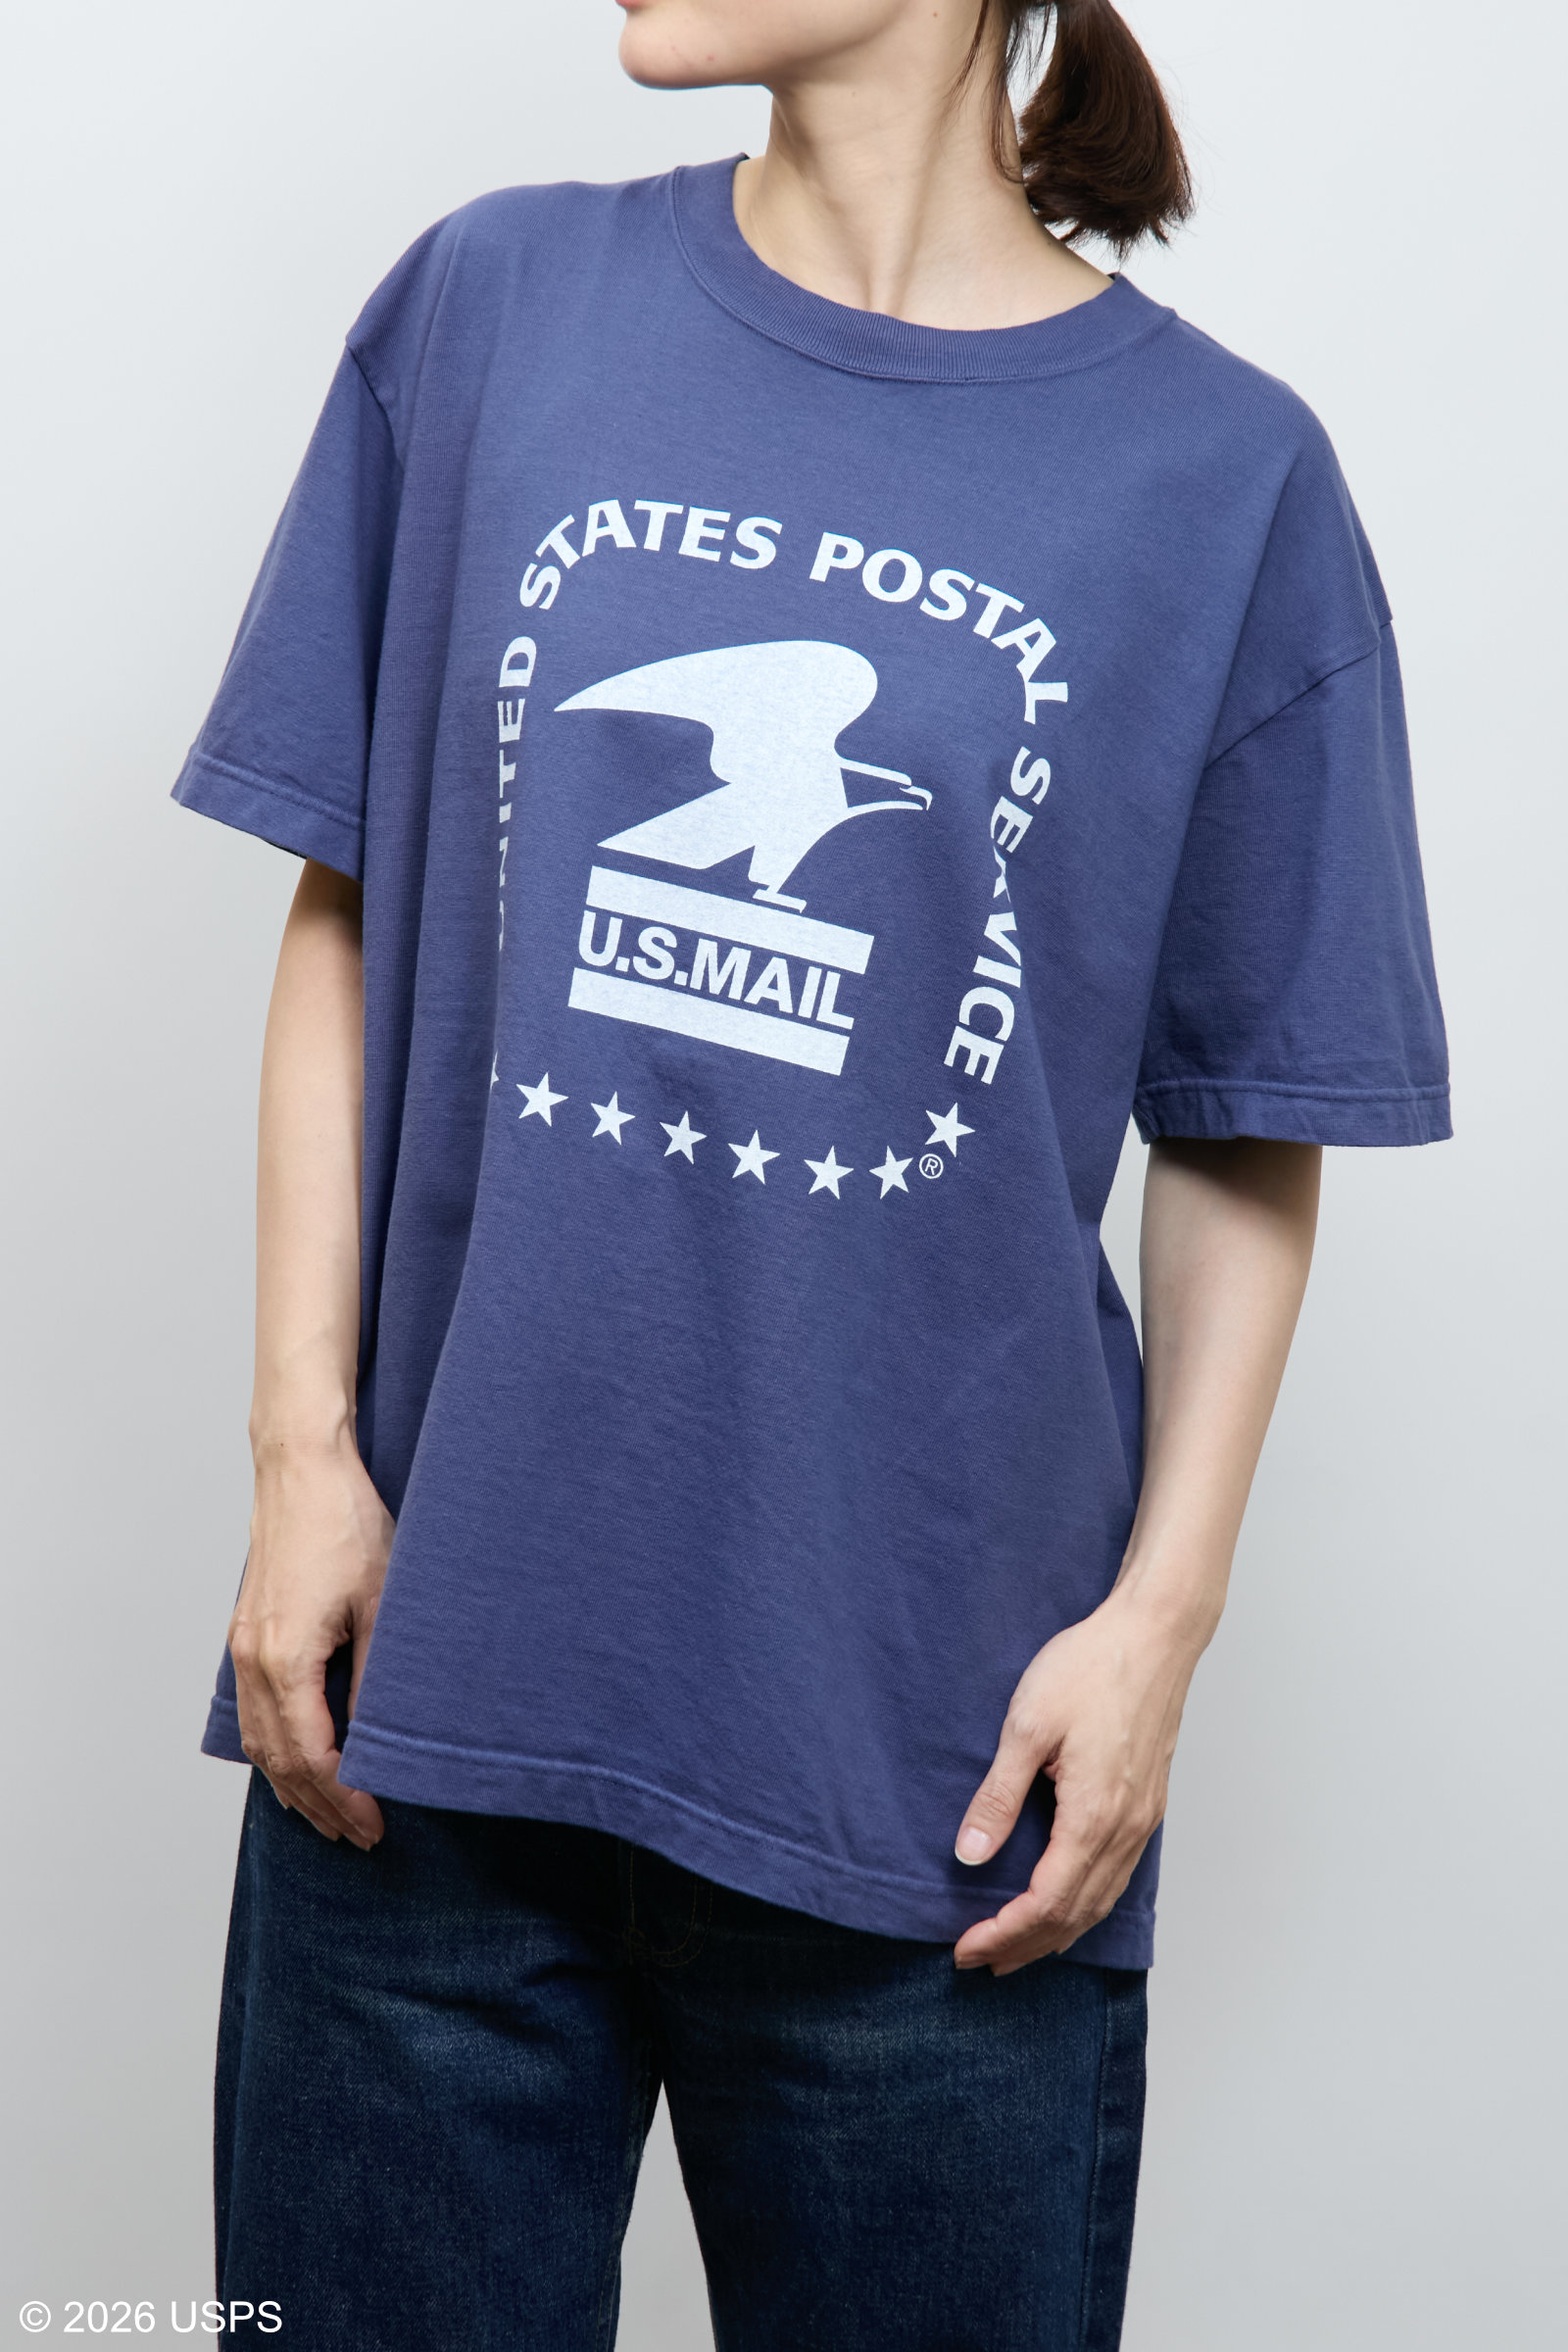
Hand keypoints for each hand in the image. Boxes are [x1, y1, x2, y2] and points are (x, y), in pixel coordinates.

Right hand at [229, 1436, 392, 1848]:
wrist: (302, 1469)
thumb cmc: (346, 1524)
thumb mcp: (383, 1604)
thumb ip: (378, 1676)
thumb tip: (384, 1736)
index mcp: (286, 1659)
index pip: (313, 1757)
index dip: (345, 1799)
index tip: (376, 1824)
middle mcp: (254, 1660)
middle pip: (279, 1760)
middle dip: (320, 1806)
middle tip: (359, 1837)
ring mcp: (243, 1647)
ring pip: (259, 1742)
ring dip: (292, 1785)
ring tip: (330, 1817)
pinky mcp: (247, 1633)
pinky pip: (253, 1712)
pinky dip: (273, 1750)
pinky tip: (296, 1763)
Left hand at [952, 1587, 1201, 1974]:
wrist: (1154, 1634)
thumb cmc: (1091, 1668)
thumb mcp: (1027, 1726)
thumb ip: (998, 1797)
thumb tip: (969, 1857)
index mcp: (1094, 1816)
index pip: (1045, 1903)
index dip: (1004, 1933)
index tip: (965, 1947)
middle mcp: (1126, 1828)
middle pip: (1075, 1915)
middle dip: (1025, 1945)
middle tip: (979, 1960)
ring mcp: (1143, 1819)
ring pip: (1101, 1901)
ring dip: (1057, 1932)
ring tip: (1016, 1947)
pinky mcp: (1149, 1804)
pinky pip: (1118, 1876)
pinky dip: (1086, 1905)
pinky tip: (1066, 1904)